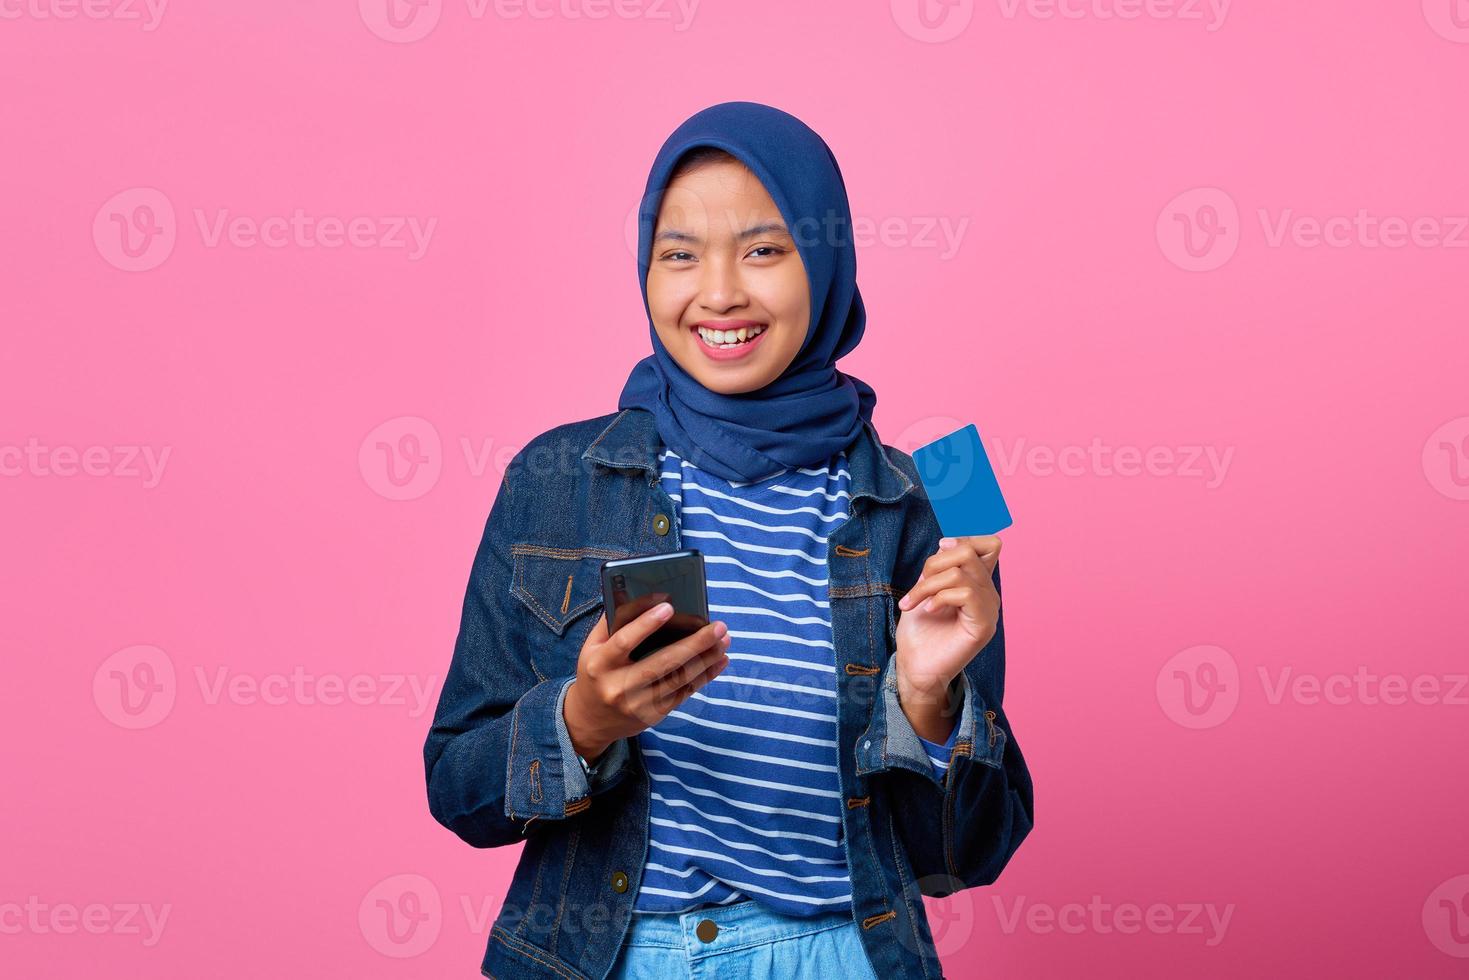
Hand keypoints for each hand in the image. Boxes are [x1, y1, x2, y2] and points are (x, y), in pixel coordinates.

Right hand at [563, 599, 729, 760]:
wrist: (592, 720)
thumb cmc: (596, 673)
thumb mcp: (591, 648)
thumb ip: (610, 623)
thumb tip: (632, 593)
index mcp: (600, 664)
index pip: (623, 642)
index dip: (646, 624)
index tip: (669, 606)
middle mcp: (619, 686)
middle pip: (662, 663)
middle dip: (694, 644)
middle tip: (718, 627)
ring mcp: (638, 703)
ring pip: (679, 679)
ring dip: (706, 659)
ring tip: (724, 640)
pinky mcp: (655, 714)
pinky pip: (685, 692)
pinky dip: (705, 675)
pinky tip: (719, 660)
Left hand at [893, 535, 1001, 735]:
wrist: (915, 667)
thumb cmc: (919, 630)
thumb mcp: (926, 587)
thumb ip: (941, 566)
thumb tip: (948, 542)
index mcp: (978, 583)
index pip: (990, 544)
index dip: (965, 538)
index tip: (939, 550)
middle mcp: (989, 594)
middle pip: (970, 551)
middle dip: (935, 562)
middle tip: (917, 586)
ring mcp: (989, 610)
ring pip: (962, 572)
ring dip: (928, 584)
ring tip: (912, 602)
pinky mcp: (984, 626)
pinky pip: (966, 593)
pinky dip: (940, 597)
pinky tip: (928, 610)